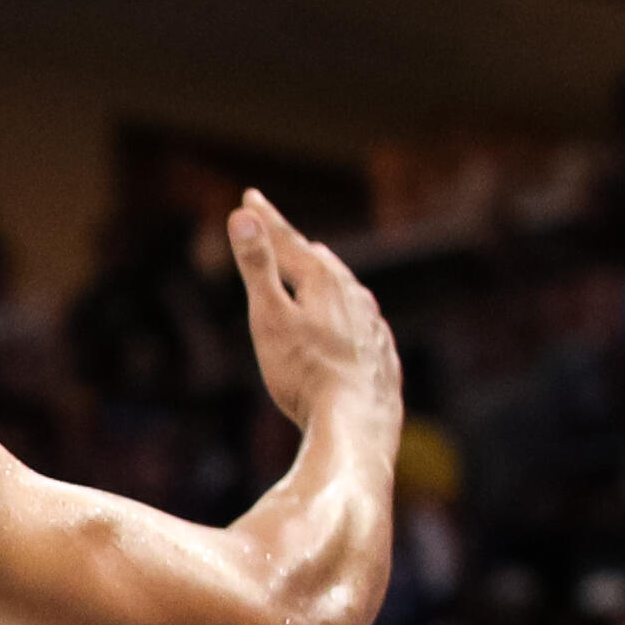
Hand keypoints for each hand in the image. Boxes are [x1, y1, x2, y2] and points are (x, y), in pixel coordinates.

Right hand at [230, 191, 398, 437]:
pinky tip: (352, 325)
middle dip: (298, 247)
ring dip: (329, 278)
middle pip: (321, 263)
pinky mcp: (383, 356)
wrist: (356, 427)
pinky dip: (349, 314)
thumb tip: (242, 216)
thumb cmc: (305, 374)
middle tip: (283, 233)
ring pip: (348, 291)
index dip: (265, 220)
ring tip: (321, 269)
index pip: (289, 241)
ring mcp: (373, 327)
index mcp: (324, 281)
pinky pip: (364, 323)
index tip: (249, 196)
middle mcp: (355, 297)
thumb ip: (258, 266)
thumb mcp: (269, 318)